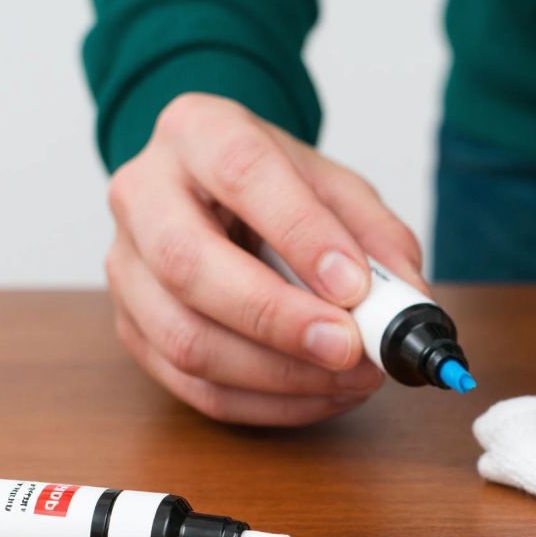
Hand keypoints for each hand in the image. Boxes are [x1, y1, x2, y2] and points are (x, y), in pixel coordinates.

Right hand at [105, 93, 427, 425]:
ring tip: (350, 378)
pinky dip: (265, 404)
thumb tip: (410, 305)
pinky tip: (318, 396)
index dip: (300, 233)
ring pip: (185, 338)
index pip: (242, 173)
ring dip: (278, 375)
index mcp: (198, 132)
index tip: (355, 285)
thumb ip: (377, 238)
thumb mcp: (335, 188)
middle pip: (188, 263)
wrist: (215, 195)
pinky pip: (192, 387)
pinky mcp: (130, 328)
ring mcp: (126, 266)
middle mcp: (143, 193)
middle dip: (277, 318)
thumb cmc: (277, 189)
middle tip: (348, 348)